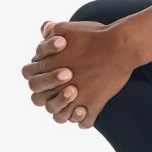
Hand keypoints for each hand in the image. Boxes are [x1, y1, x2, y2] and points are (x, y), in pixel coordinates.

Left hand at [21, 17, 136, 128]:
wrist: (119, 46)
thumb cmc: (93, 35)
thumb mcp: (66, 28)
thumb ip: (52, 31)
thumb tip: (45, 29)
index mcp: (48, 67)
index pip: (31, 81)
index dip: (41, 79)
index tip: (56, 74)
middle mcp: (58, 85)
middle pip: (41, 101)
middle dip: (50, 95)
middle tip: (67, 89)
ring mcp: (76, 98)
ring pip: (60, 116)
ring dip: (65, 111)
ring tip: (76, 105)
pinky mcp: (94, 105)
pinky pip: (84, 123)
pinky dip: (84, 120)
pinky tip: (88, 111)